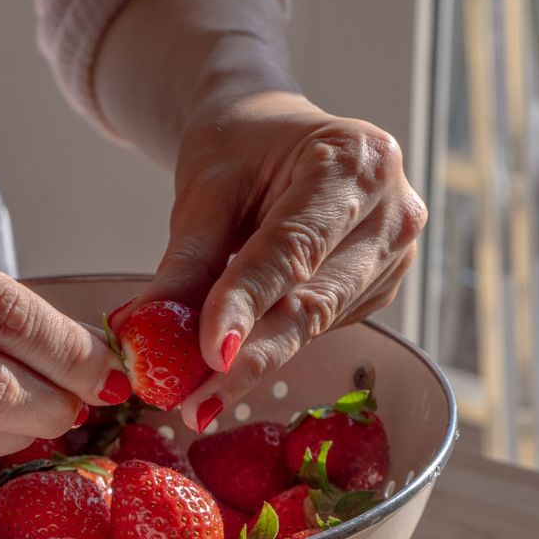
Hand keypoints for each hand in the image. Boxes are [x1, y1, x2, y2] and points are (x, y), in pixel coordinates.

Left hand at [110, 92, 426, 429]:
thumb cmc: (242, 150)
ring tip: (197, 394)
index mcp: (354, 160)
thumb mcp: (205, 194)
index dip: (249, 303)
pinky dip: (273, 346)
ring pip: (316, 325)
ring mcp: (394, 254)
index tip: (211, 354)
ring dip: (255, 362)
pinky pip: (321, 329)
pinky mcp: (380, 288)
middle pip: (313, 301)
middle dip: (251, 358)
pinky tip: (235, 358)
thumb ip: (186, 264)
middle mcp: (390, 209)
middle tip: (196, 404)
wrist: (274, 135)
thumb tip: (144, 331)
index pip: (293, 247)